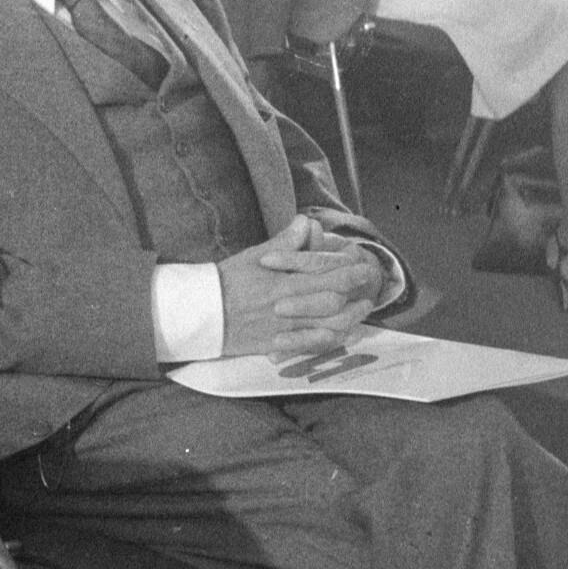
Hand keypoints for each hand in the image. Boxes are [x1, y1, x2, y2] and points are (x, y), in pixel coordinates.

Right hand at [215, 215, 383, 358]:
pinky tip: (343, 334)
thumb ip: (283, 243)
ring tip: (362, 308)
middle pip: (331, 299)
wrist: (198, 314)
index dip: (346, 268)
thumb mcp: (252, 257)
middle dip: (354, 290)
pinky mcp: (276, 345)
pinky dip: (331, 340)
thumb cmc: (224, 282)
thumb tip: (306, 223)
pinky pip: (310, 346)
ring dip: (350, 316)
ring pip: (326, 324)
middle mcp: (285, 306)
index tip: (360, 261)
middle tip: (369, 282)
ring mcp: (282, 328)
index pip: (322, 273)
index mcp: (280, 282)